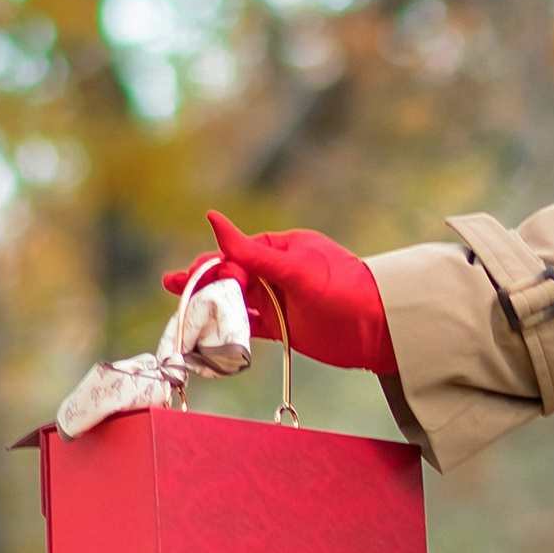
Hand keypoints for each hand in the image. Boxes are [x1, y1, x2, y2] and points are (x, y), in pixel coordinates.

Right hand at [165, 210, 397, 378]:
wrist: (379, 331)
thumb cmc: (343, 290)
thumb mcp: (295, 270)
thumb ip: (252, 253)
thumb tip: (213, 219)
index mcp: (281, 248)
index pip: (237, 253)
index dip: (215, 265)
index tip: (197, 278)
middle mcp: (277, 273)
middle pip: (231, 276)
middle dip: (203, 282)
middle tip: (174, 287)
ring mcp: (278, 301)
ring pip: (235, 301)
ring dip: (209, 305)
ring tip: (180, 307)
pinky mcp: (282, 327)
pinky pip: (248, 326)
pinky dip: (228, 329)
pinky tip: (206, 333)